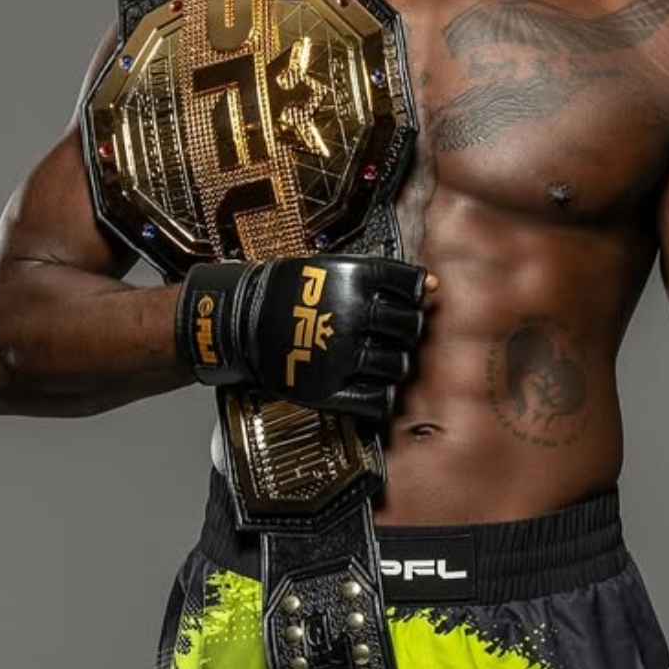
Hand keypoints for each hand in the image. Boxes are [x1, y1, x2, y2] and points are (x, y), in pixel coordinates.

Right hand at [175, 255, 432, 419]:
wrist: (236, 320)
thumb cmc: (285, 290)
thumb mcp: (328, 267)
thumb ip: (378, 275)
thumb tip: (432, 285)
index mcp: (353, 278)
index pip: (409, 285)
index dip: (414, 293)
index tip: (407, 298)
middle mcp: (352, 314)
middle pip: (409, 327)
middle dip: (408, 329)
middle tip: (395, 331)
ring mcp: (341, 354)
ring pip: (399, 365)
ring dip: (397, 363)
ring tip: (380, 357)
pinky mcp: (328, 389)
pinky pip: (377, 400)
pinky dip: (383, 397)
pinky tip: (374, 387)